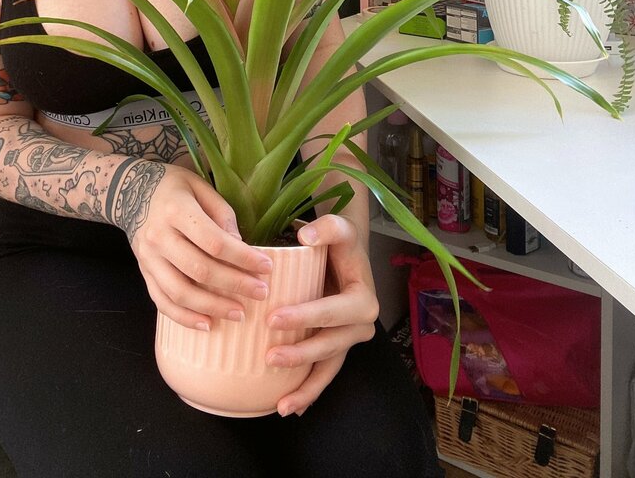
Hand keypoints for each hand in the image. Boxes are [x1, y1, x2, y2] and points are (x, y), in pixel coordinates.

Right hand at [129, 165, 273, 330]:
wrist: (130, 192)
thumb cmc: (174, 188)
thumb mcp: (200, 186)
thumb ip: (221, 214)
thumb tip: (239, 245)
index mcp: (176, 210)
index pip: (214, 241)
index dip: (242, 257)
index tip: (266, 266)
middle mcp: (159, 236)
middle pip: (200, 269)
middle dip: (234, 285)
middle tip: (261, 293)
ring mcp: (148, 257)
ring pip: (180, 292)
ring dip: (212, 307)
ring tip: (239, 314)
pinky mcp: (144, 272)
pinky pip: (162, 301)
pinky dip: (184, 317)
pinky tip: (207, 324)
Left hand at [265, 214, 378, 416]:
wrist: (345, 257)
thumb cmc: (340, 244)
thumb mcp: (340, 228)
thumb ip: (326, 227)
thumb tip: (305, 237)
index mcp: (363, 299)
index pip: (334, 312)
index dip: (307, 317)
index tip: (274, 319)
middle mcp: (361, 325)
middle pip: (331, 345)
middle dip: (302, 355)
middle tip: (270, 357)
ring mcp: (348, 340)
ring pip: (329, 368)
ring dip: (307, 387)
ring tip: (282, 406)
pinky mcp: (335, 349)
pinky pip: (324, 373)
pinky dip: (309, 391)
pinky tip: (290, 408)